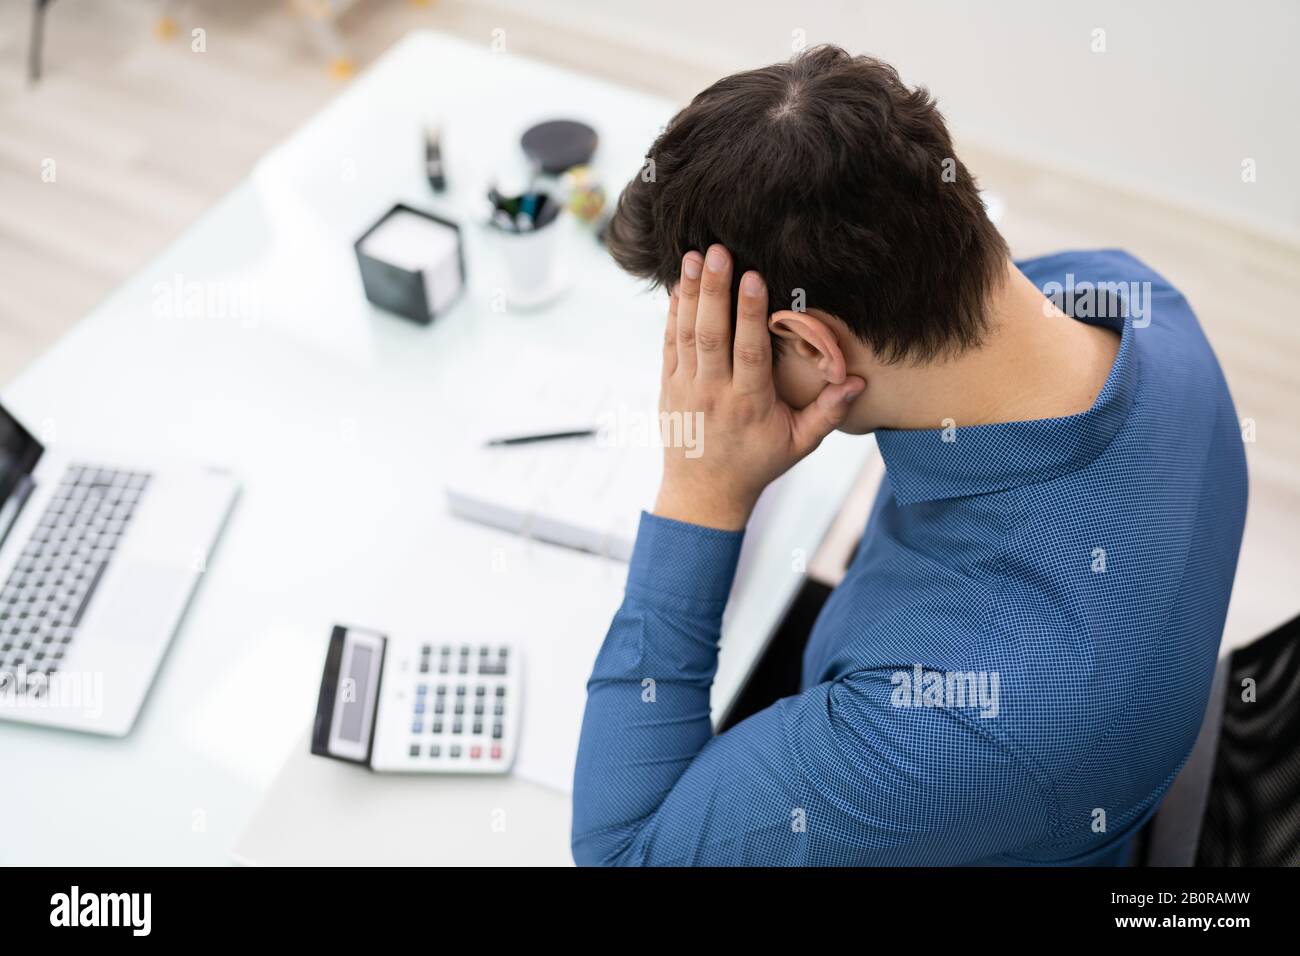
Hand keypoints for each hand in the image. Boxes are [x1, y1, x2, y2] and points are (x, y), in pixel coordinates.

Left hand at [653, 245, 865, 530]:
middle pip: (712, 334)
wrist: (704, 492)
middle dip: (713, 290)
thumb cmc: (757, 464)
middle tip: (716, 250)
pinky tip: (677, 285)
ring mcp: (686, 388)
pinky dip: (672, 313)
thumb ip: (827, 413)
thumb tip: (858, 382)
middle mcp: (713, 392)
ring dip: (688, 293)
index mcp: (748, 403)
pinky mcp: (668, 386)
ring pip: (686, 334)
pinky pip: (669, 343)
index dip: (749, 313)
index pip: (748, 351)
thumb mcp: (799, 444)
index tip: (752, 276)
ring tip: (692, 255)